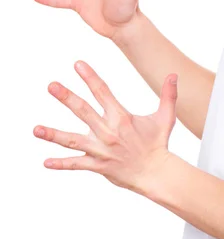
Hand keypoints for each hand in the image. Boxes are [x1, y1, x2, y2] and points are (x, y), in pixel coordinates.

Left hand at [33, 61, 177, 194]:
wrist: (156, 173)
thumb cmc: (159, 143)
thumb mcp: (166, 117)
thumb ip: (168, 95)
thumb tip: (173, 75)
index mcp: (121, 117)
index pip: (102, 92)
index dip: (90, 77)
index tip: (77, 64)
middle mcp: (108, 132)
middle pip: (83, 111)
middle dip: (66, 97)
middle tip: (51, 85)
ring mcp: (101, 149)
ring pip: (73, 139)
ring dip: (54, 134)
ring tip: (36, 129)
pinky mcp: (98, 165)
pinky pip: (77, 164)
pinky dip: (61, 164)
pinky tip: (46, 162)